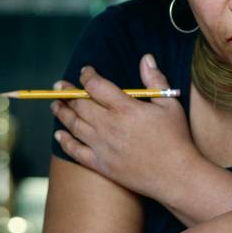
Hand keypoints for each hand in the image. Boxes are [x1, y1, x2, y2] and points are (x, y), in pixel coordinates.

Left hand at [52, 54, 200, 205]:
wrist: (175, 175)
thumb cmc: (176, 137)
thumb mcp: (170, 104)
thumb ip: (155, 80)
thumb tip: (146, 57)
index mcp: (125, 108)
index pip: (96, 86)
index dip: (88, 76)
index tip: (85, 71)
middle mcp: (108, 125)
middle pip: (80, 105)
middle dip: (68, 92)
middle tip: (59, 86)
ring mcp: (102, 146)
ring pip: (74, 125)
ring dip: (62, 113)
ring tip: (55, 104)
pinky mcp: (101, 164)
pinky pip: (75, 151)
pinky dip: (65, 141)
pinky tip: (58, 135)